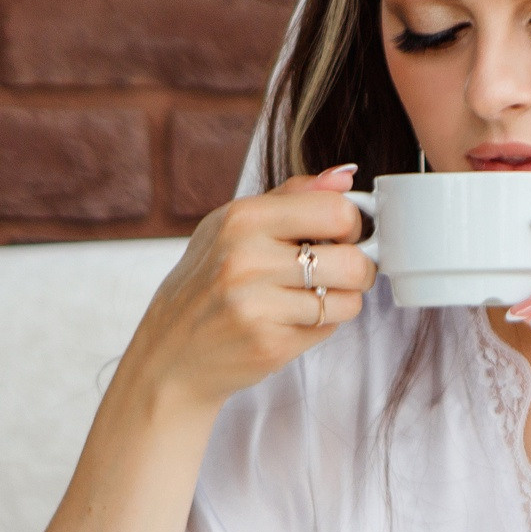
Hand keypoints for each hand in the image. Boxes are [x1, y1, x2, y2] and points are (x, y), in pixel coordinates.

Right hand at [120, 165, 375, 413]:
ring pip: (348, 299)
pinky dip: (321, 324)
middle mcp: (248, 259)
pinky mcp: (269, 344)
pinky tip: (293, 320)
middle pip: (352, 260)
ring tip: (314, 297)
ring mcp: (258, 305)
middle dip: (360, 267)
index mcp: (243, 218)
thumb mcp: (233, 225)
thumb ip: (292, 196)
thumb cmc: (206, 283)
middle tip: (344, 271)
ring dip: (342, 300)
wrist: (171, 353)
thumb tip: (345, 178)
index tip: (343, 235)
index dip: (352, 224)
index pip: (336, 211)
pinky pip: (329, 328)